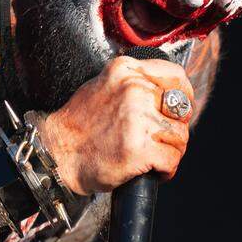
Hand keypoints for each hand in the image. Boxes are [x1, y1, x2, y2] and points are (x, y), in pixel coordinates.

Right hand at [38, 56, 194, 194]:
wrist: (57, 154)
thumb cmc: (79, 125)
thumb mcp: (104, 86)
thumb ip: (135, 83)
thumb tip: (167, 94)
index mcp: (127, 71)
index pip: (175, 76)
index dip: (184, 95)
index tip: (179, 109)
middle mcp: (135, 90)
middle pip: (180, 111)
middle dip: (174, 130)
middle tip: (158, 141)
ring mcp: (139, 119)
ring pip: (180, 137)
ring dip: (170, 151)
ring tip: (151, 156)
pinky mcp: (141, 148)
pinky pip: (172, 160)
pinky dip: (165, 170)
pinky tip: (151, 170)